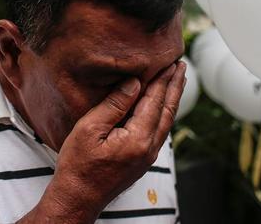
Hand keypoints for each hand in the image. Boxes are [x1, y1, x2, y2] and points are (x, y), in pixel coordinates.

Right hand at [18, 61, 186, 222]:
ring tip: (177, 82)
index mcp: (138, 139)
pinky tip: (164, 106)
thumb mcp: (90, 129)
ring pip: (167, 121)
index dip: (162, 80)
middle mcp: (149, 148)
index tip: (170, 63)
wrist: (78, 198)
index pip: (155, 101)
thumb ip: (114, 104)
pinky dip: (165, 113)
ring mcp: (148, 155)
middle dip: (175, 86)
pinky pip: (161, 130)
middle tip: (182, 67)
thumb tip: (134, 83)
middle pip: (167, 110)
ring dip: (173, 99)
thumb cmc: (78, 166)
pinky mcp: (144, 159)